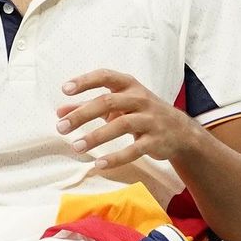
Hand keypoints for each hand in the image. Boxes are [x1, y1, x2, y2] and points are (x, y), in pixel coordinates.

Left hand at [56, 69, 196, 168]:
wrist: (181, 132)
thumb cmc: (141, 112)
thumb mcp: (118, 105)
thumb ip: (88, 106)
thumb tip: (60, 112)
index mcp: (129, 86)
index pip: (105, 77)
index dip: (85, 81)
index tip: (65, 89)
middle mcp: (140, 99)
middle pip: (109, 102)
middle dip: (83, 114)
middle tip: (61, 127)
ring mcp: (150, 120)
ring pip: (121, 125)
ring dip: (96, 137)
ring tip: (76, 146)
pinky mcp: (156, 141)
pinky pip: (134, 150)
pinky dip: (116, 157)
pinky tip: (98, 164)